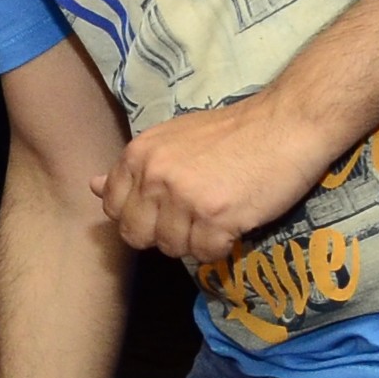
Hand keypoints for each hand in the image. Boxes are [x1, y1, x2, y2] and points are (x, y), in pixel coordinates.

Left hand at [103, 91, 337, 261]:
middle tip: (195, 215)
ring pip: (172, 248)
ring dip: (196, 240)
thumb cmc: (234, 133)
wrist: (287, 123)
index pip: (113, 207)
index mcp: (139, 154)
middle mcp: (154, 175)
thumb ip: (136, 167)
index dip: (139, 214)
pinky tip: (236, 221)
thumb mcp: (173, 140)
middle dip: (163, 233)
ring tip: (220, 213)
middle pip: (137, 235)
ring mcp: (183, 197)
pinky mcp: (214, 217)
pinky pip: (205, 254)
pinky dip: (222, 245)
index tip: (165, 207)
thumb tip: (92, 185)